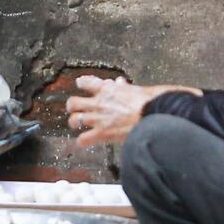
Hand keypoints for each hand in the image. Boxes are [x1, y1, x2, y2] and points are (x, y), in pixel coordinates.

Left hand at [65, 75, 200, 147]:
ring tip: (76, 124)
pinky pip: (83, 139)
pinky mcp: (101, 133)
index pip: (86, 82)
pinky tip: (84, 141)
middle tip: (74, 108)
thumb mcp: (136, 89)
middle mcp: (98, 103)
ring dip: (74, 122)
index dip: (81, 83)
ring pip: (74, 120)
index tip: (80, 84)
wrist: (151, 115)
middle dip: (72, 106)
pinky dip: (82, 141)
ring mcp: (98, 118)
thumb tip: (120, 82)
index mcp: (107, 89)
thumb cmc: (148, 102)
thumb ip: (124, 87)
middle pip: (74, 102)